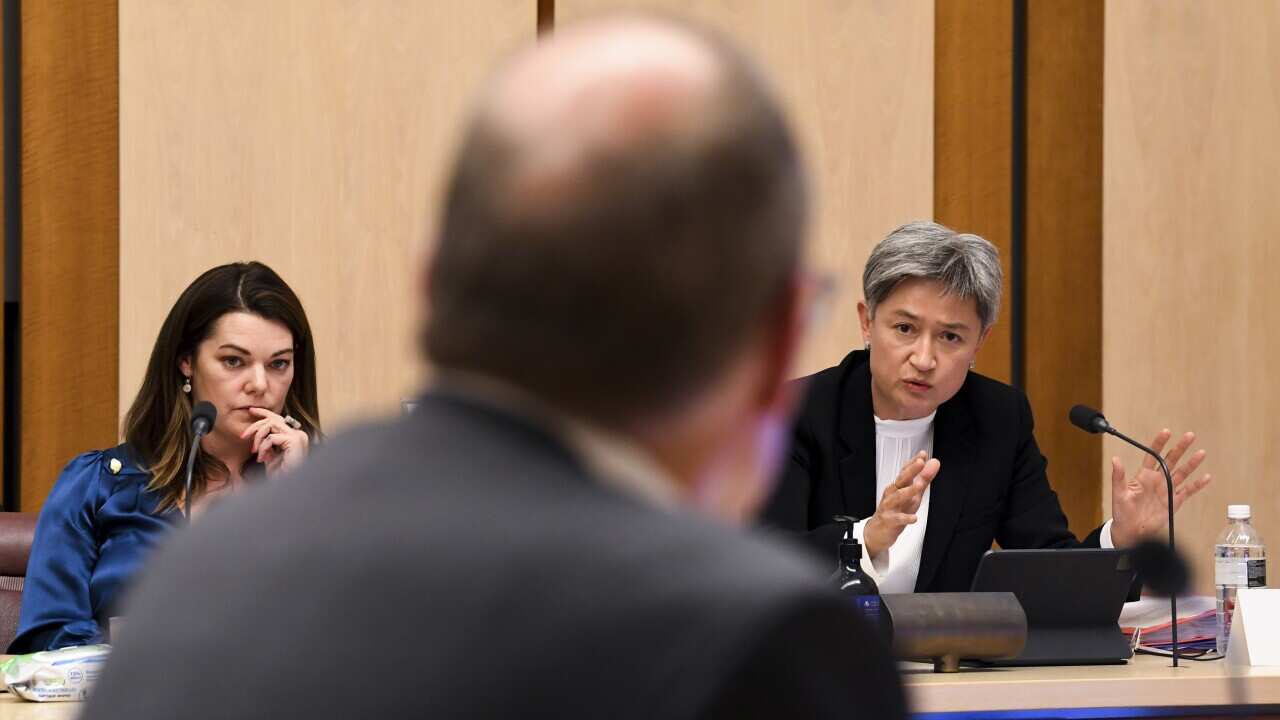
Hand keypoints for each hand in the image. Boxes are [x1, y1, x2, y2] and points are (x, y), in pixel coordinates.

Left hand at [241, 408, 309, 475]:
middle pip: (273, 419)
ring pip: (271, 424)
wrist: (289, 488)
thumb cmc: (281, 476)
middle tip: (243, 436)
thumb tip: (258, 436)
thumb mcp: (271, 457)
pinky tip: (262, 459)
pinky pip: (271, 438)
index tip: (251, 410)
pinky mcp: (295, 441)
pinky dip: (263, 447)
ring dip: (258, 437)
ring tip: (254, 451)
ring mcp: (298, 436)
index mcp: (295, 437)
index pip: (279, 419)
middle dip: (255, 426)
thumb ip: (267, 445)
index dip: (264, 413)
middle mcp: (299, 434)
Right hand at [862, 451, 939, 556]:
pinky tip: (914, 518)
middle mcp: (893, 493)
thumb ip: (924, 478)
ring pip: (898, 497)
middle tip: (920, 463)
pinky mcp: (889, 520)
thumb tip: (934, 463)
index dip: (914, 462)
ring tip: (918, 486)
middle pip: (901, 480)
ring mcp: (890, 506)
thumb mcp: (912, 494)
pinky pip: (897, 518)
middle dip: (910, 471)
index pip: (906, 471)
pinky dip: (905, 518)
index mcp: (899, 486)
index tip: (923, 454)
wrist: (878, 530)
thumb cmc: (896, 509)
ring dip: (908, 491)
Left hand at [1109, 429, 1211, 547]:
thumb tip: (1115, 459)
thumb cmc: (1123, 512)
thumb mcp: (1119, 493)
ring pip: (1182, 473)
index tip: (1166, 432)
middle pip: (1171, 460)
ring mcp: (1167, 490)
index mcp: (1144, 476)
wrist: (1131, 531)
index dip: (1159, 443)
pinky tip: (1206, 477)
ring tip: (1201, 453)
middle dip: (1180, 448)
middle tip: (1189, 436)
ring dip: (1192, 464)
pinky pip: (1188, 491)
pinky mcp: (1174, 502)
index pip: (1152, 455)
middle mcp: (1157, 481)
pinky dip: (1197, 485)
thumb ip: (1118, 476)